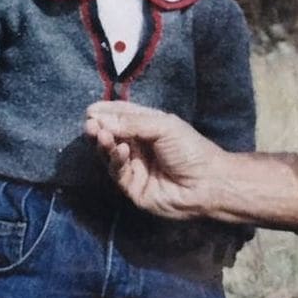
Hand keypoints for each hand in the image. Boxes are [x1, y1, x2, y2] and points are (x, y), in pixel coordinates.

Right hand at [85, 101, 226, 219]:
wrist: (208, 183)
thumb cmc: (191, 149)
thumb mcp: (163, 127)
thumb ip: (132, 122)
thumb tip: (98, 118)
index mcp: (148, 126)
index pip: (122, 116)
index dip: (106, 112)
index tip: (91, 110)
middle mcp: (139, 145)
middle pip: (111, 135)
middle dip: (99, 128)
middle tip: (90, 123)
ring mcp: (134, 166)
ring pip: (109, 153)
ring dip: (103, 143)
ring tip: (100, 133)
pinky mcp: (132, 187)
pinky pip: (117, 171)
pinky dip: (116, 159)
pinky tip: (120, 150)